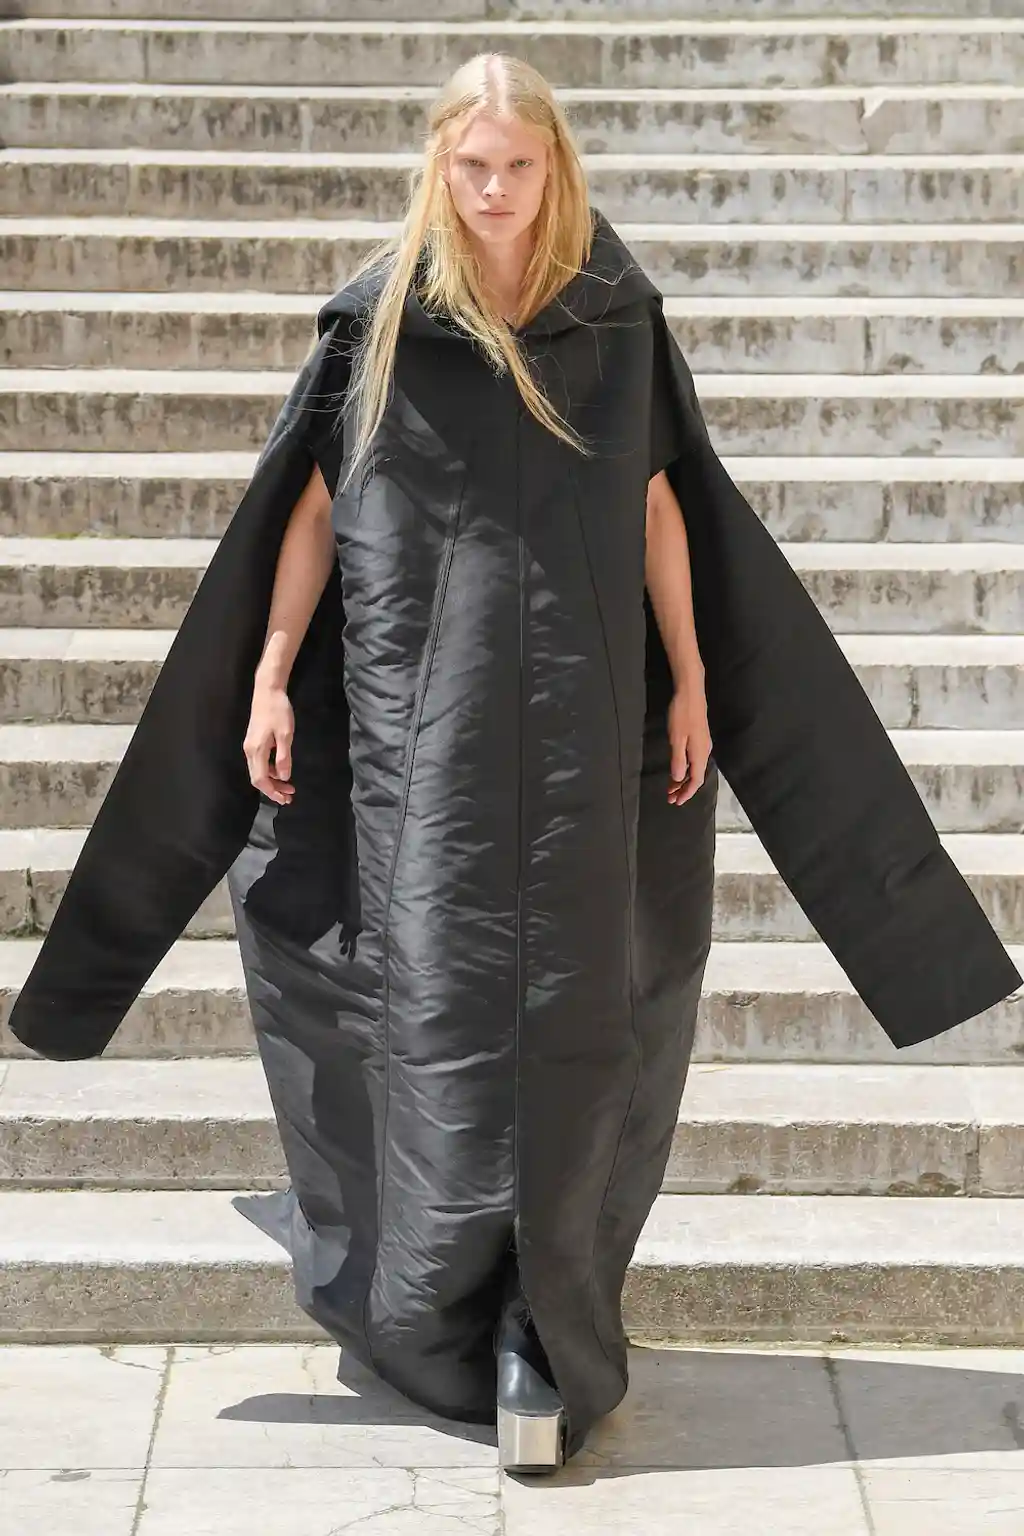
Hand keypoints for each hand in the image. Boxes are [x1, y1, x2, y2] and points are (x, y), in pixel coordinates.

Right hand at [243, 682, 294, 805]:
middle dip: (272, 790)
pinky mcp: (253, 740)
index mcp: (257, 750)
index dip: (272, 792)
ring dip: (272, 780)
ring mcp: (250, 745)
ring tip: (288, 785)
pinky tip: (282, 769)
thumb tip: (284, 777)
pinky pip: (260, 762)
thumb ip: (284, 757)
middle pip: (258, 778)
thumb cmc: (278, 710)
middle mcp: (249, 750)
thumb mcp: (286, 734)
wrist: (267, 690)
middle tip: (289, 796)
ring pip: (258, 770)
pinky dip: (270, 770)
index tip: (285, 799)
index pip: (261, 779)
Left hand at [667, 678, 711, 805]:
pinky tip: (677, 767)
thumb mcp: (676, 739)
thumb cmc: (682, 714)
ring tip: (670, 786)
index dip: (686, 793)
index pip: (696, 781)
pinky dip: (685, 767)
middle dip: (683, 788)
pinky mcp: (699, 737)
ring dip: (683, 778)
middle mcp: (705, 751)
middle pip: (696, 776)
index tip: (676, 802)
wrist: (690, 691)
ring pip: (694, 767)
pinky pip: (693, 759)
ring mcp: (703, 743)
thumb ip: (678, 760)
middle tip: (670, 797)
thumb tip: (678, 779)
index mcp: (700, 754)